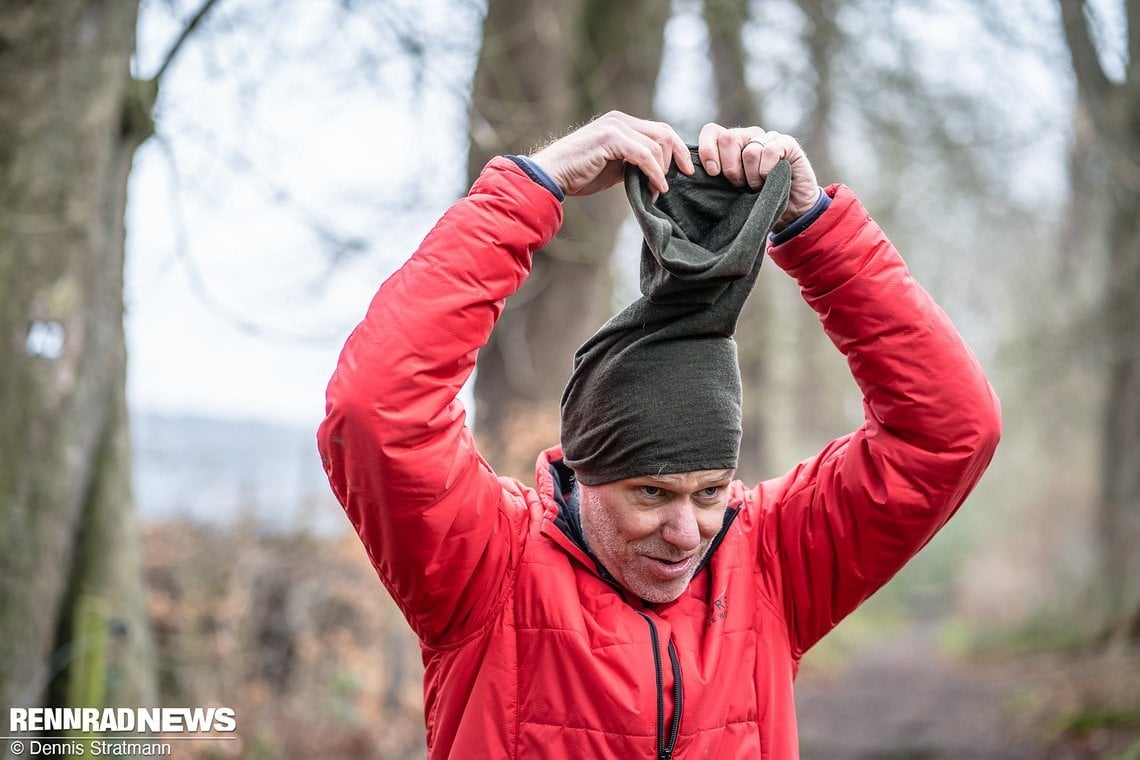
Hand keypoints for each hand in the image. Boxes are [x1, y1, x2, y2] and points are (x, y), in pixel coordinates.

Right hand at [529, 111, 693, 196]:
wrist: (552, 175)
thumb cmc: (579, 174)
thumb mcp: (613, 166)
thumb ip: (633, 163)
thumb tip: (655, 172)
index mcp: (621, 123)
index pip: (659, 130)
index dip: (676, 149)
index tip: (687, 169)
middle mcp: (620, 120)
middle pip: (663, 133)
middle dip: (677, 157)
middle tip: (681, 178)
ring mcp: (615, 126)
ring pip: (656, 145)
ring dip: (662, 170)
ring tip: (658, 189)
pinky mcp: (611, 138)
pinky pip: (643, 154)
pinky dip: (654, 172)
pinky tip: (656, 187)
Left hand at [697, 123, 819, 229]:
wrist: (791, 211)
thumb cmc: (755, 201)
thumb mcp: (729, 190)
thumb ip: (714, 177)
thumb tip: (689, 172)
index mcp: (731, 144)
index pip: (711, 132)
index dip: (707, 150)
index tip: (711, 173)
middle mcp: (749, 136)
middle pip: (728, 138)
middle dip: (730, 168)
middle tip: (738, 184)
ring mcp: (768, 138)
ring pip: (749, 150)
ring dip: (751, 176)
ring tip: (757, 186)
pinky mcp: (787, 144)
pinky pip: (769, 151)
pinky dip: (766, 170)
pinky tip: (771, 180)